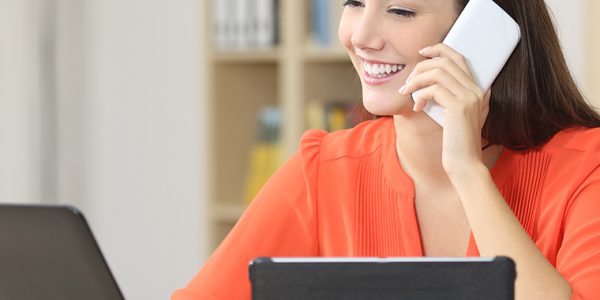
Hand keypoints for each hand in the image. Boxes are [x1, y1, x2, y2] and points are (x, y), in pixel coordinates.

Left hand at [399, 43, 490, 178]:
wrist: (465, 165)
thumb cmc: (455, 144)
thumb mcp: (452, 117)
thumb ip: (446, 98)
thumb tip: (425, 85)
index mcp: (477, 90)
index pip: (459, 57)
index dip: (439, 49)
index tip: (421, 53)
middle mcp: (476, 90)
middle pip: (445, 61)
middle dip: (421, 67)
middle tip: (407, 82)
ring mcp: (469, 98)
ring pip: (437, 72)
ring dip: (416, 80)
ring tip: (407, 93)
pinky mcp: (459, 108)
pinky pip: (434, 89)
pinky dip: (420, 95)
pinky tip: (416, 107)